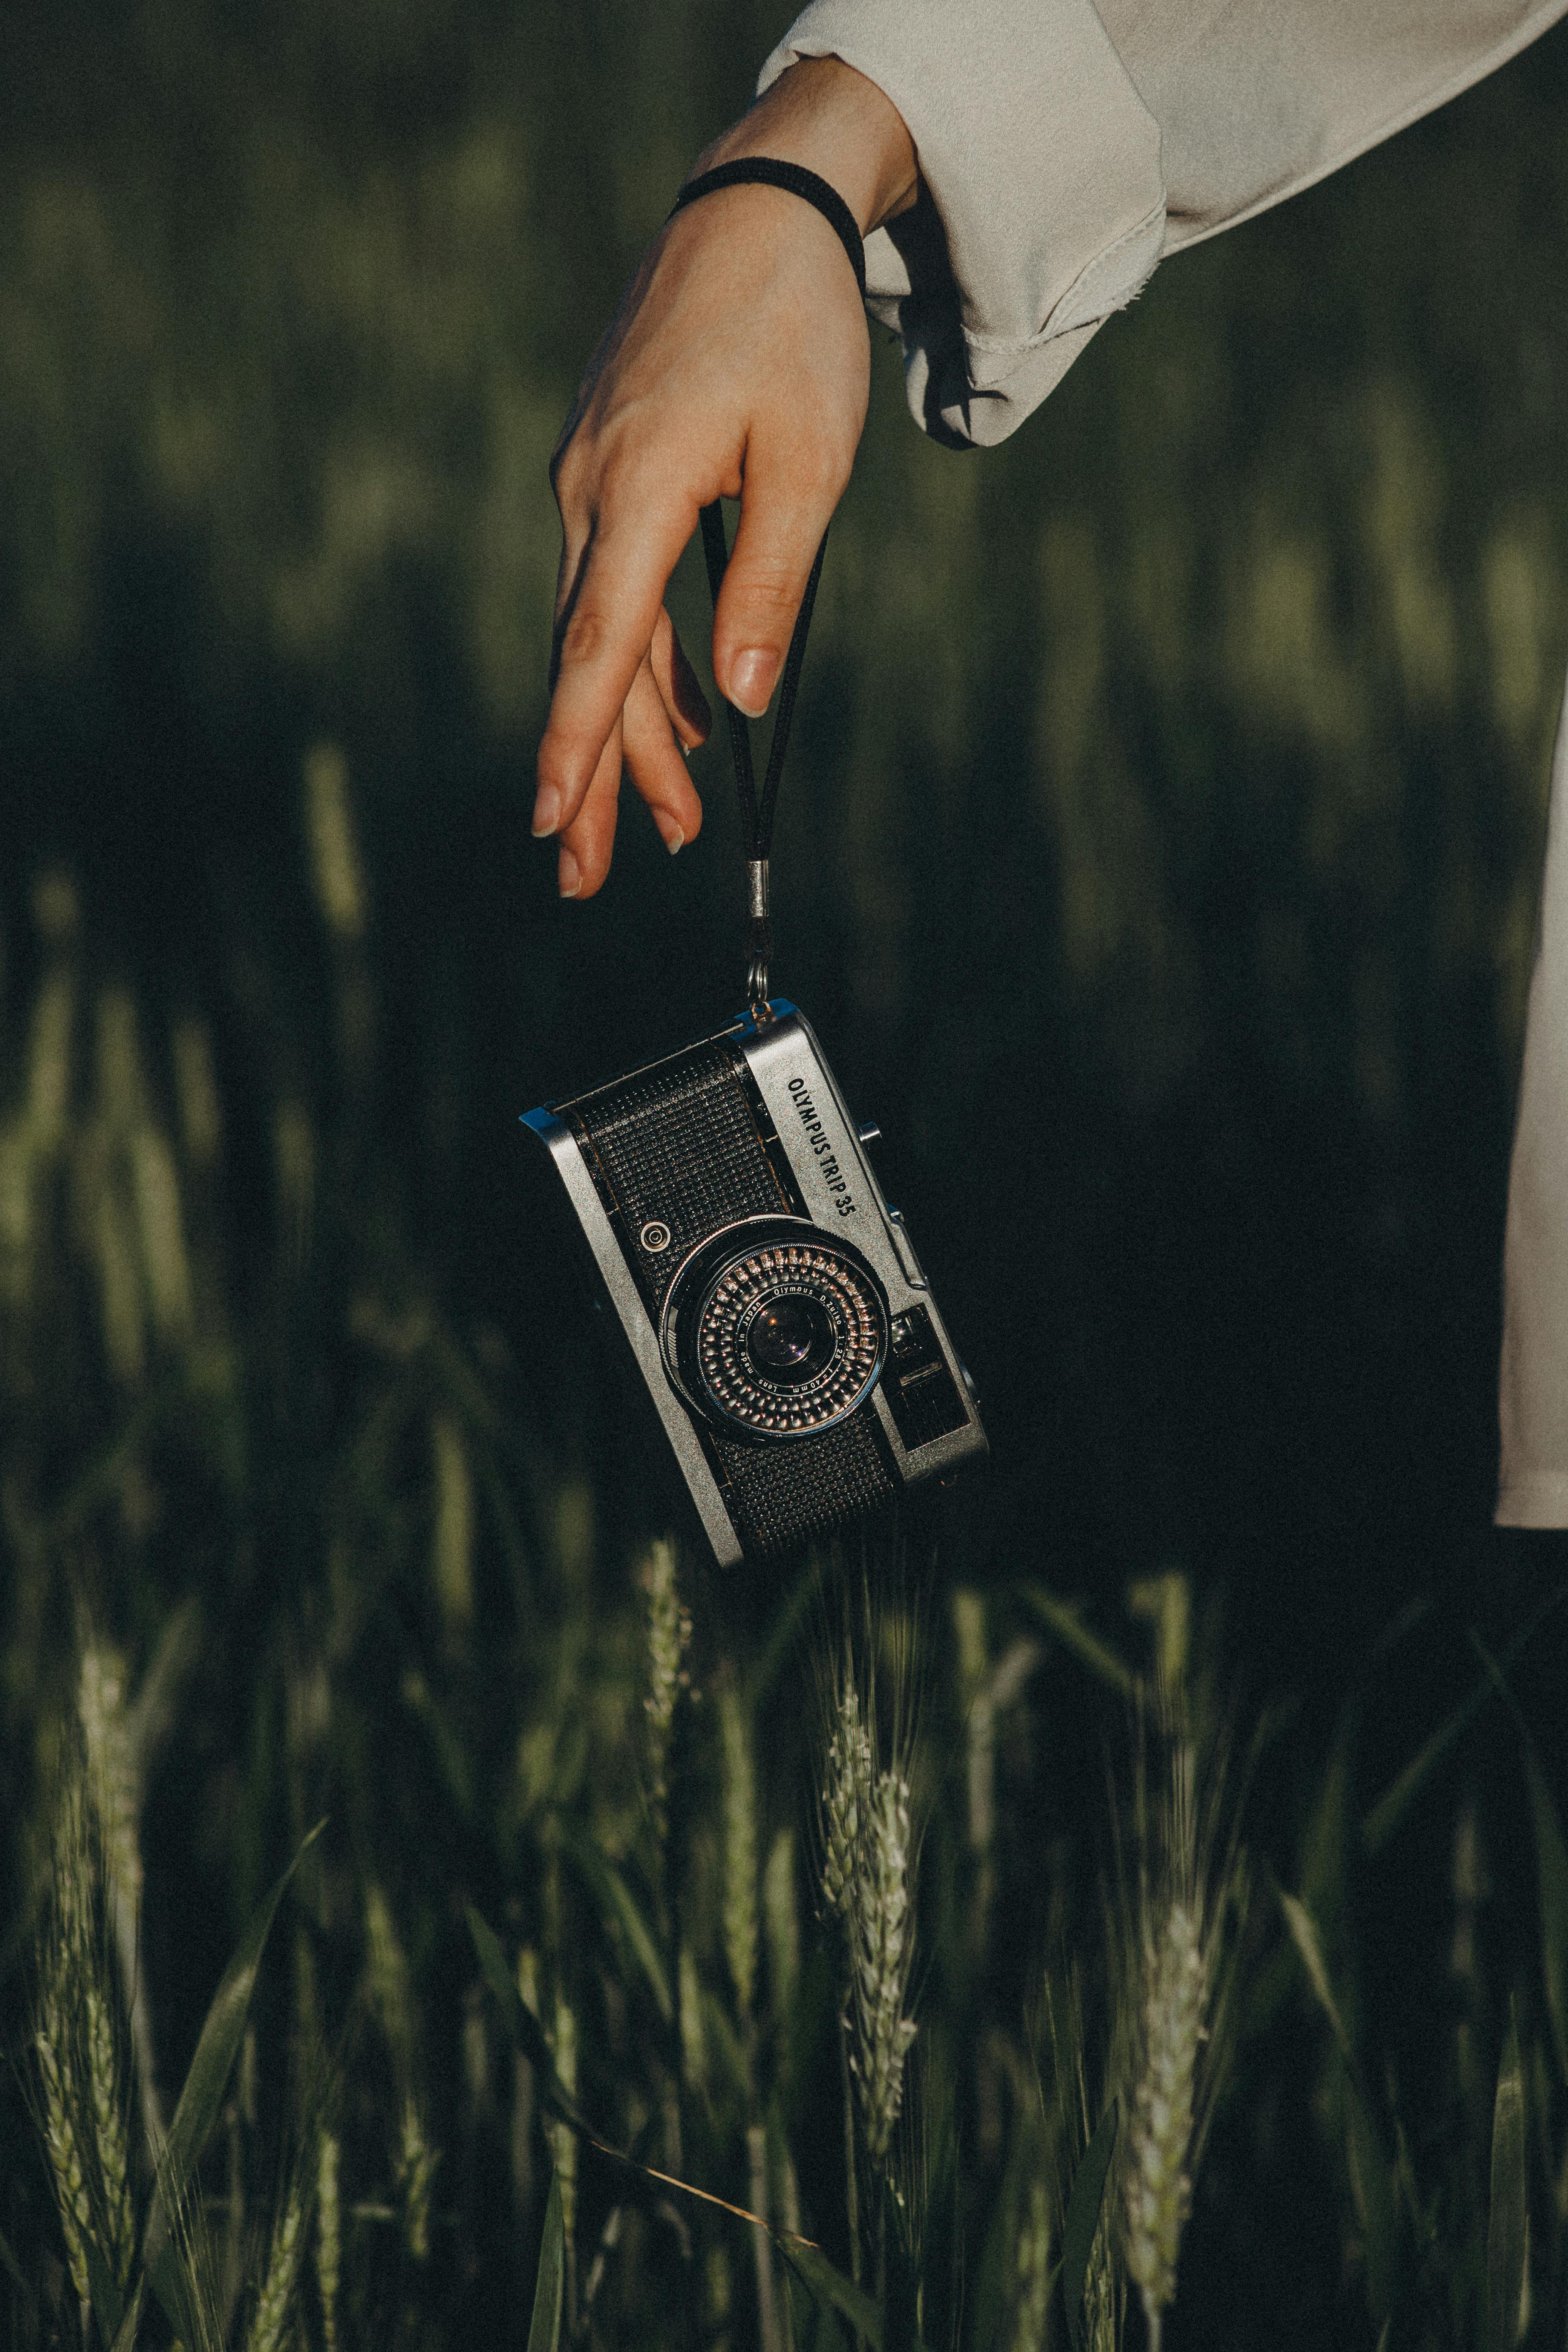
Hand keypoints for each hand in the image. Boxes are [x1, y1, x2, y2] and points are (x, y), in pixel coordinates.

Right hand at [534, 56, 916, 897]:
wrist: (756, 212)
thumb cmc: (795, 330)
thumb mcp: (811, 461)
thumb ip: (770, 583)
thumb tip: (743, 701)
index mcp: (638, 489)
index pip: (597, 648)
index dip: (575, 746)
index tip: (552, 825)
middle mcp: (592, 493)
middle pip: (590, 663)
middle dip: (596, 776)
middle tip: (590, 880)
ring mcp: (591, 480)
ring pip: (604, 635)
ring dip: (635, 731)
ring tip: (669, 824)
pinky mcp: (611, 471)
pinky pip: (619, 590)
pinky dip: (651, 661)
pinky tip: (693, 715)